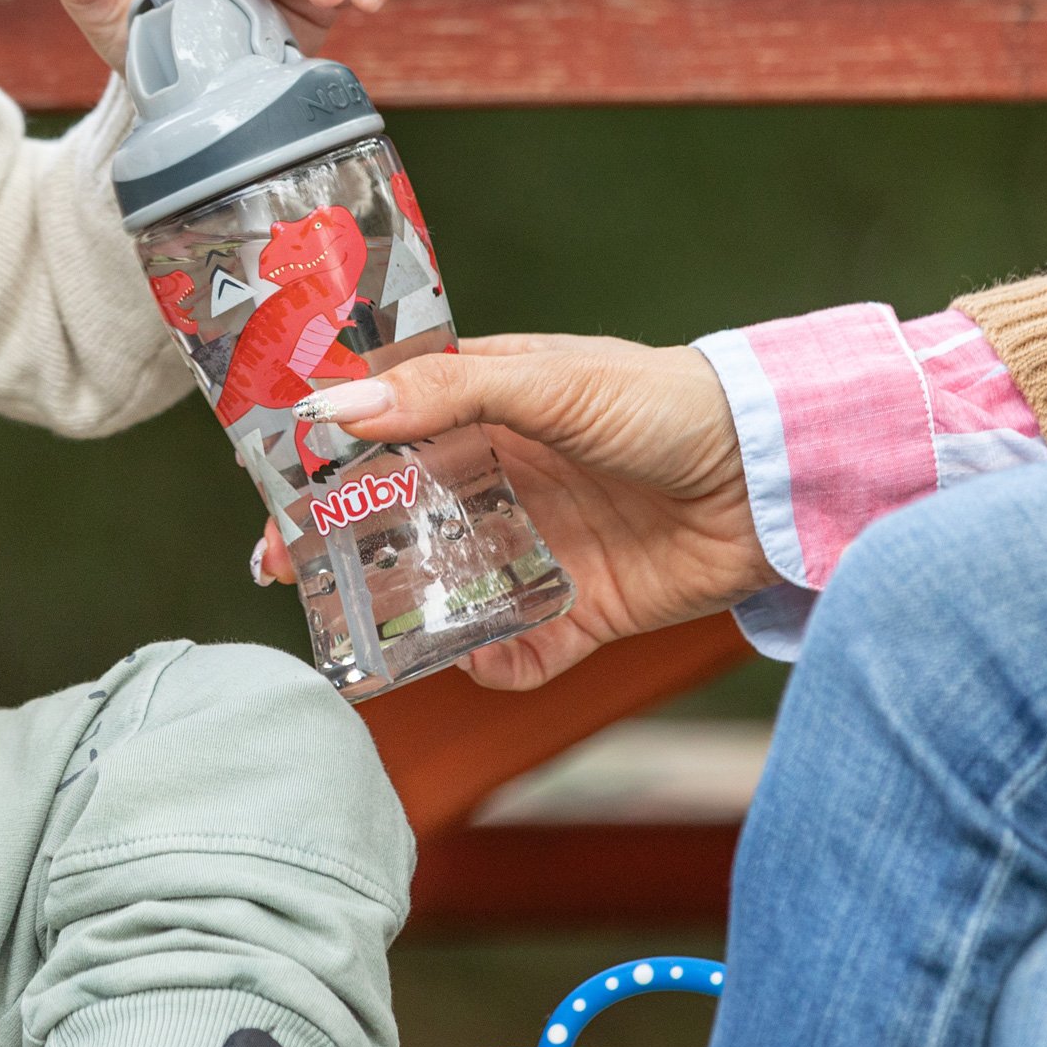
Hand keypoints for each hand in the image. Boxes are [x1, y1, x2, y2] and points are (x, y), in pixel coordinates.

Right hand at [254, 335, 776, 689]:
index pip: (380, 430)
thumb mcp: (549, 382)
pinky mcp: (577, 609)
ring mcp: (532, 545)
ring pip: (441, 586)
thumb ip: (445, 393)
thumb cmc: (666, 404)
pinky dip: (492, 663)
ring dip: (401, 609)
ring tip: (361, 626)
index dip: (322, 458)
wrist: (774, 476)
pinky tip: (477, 662)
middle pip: (393, 515)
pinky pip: (515, 649)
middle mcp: (496, 478)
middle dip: (335, 543)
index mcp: (480, 408)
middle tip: (282, 567)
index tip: (271, 486)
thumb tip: (339, 404)